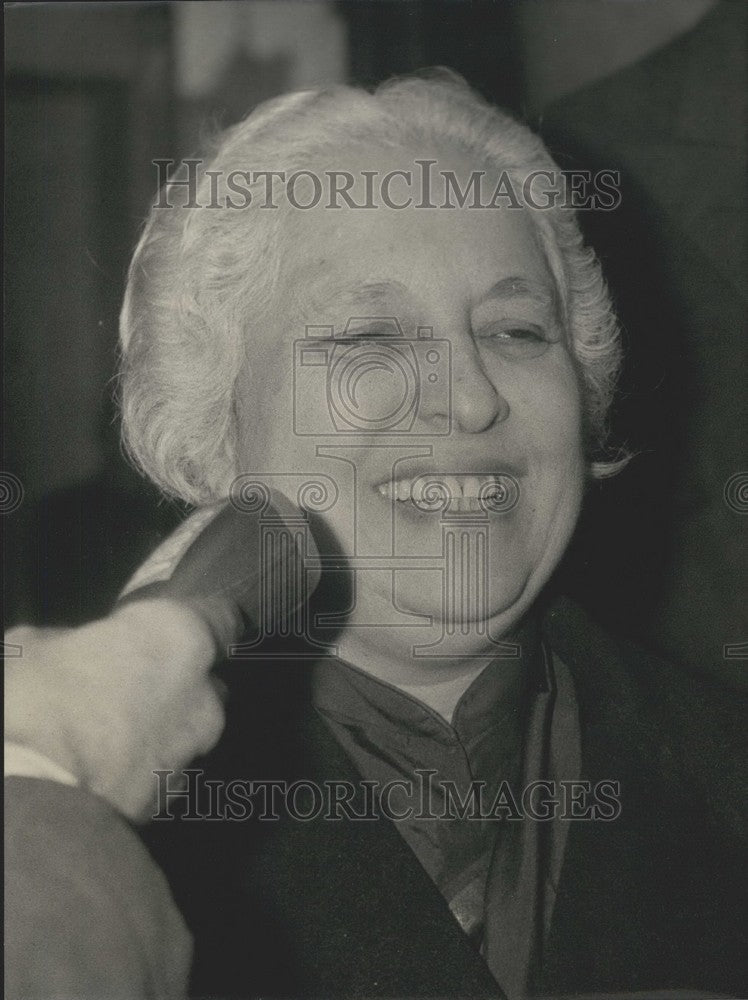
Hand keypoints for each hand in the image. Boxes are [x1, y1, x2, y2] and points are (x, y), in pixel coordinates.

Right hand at [5, 599, 224, 821]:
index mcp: (181, 636)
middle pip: (206, 682)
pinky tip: (107, 769)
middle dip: (178, 684)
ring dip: (162, 729)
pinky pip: (164, 772)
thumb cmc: (36, 697)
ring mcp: (194, 750)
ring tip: (112, 736)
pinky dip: (144, 768)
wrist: (27, 791)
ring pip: (188, 731)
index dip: (203, 624)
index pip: (224, 618)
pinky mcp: (172, 799)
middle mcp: (204, 693)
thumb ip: (83, 642)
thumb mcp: (39, 644)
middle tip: (129, 686)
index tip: (175, 632)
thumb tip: (82, 650)